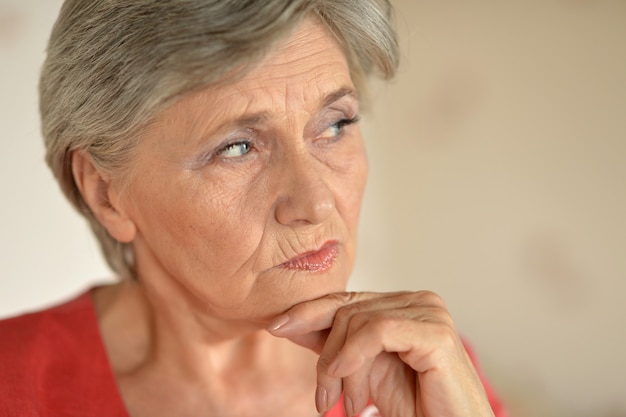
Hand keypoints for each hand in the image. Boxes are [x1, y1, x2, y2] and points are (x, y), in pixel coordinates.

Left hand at [268, 291, 494, 416]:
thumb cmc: (415, 406)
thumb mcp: (362, 371)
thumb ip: (334, 344)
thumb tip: (287, 322)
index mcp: (402, 305)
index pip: (346, 299)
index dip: (309, 312)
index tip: (276, 326)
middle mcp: (418, 300)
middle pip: (347, 310)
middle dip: (327, 356)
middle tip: (325, 401)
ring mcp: (429, 312)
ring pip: (358, 322)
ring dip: (342, 369)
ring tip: (352, 406)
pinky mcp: (436, 332)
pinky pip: (378, 331)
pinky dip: (354, 356)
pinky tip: (350, 384)